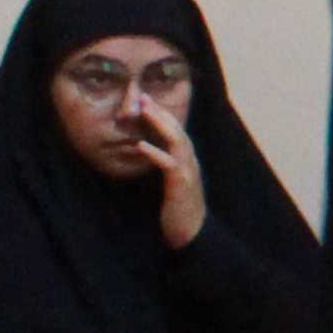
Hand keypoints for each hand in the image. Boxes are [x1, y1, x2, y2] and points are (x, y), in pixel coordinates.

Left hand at [134, 104, 208, 251]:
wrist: (192, 235)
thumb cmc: (178, 212)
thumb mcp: (171, 185)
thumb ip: (164, 168)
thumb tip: (147, 154)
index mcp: (188, 162)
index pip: (177, 132)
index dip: (163, 115)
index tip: (146, 101)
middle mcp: (191, 163)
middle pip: (178, 130)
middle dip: (161, 113)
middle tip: (143, 97)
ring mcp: (188, 172)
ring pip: (177, 141)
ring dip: (160, 124)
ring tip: (144, 111)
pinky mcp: (181, 185)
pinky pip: (169, 164)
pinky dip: (155, 153)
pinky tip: (140, 145)